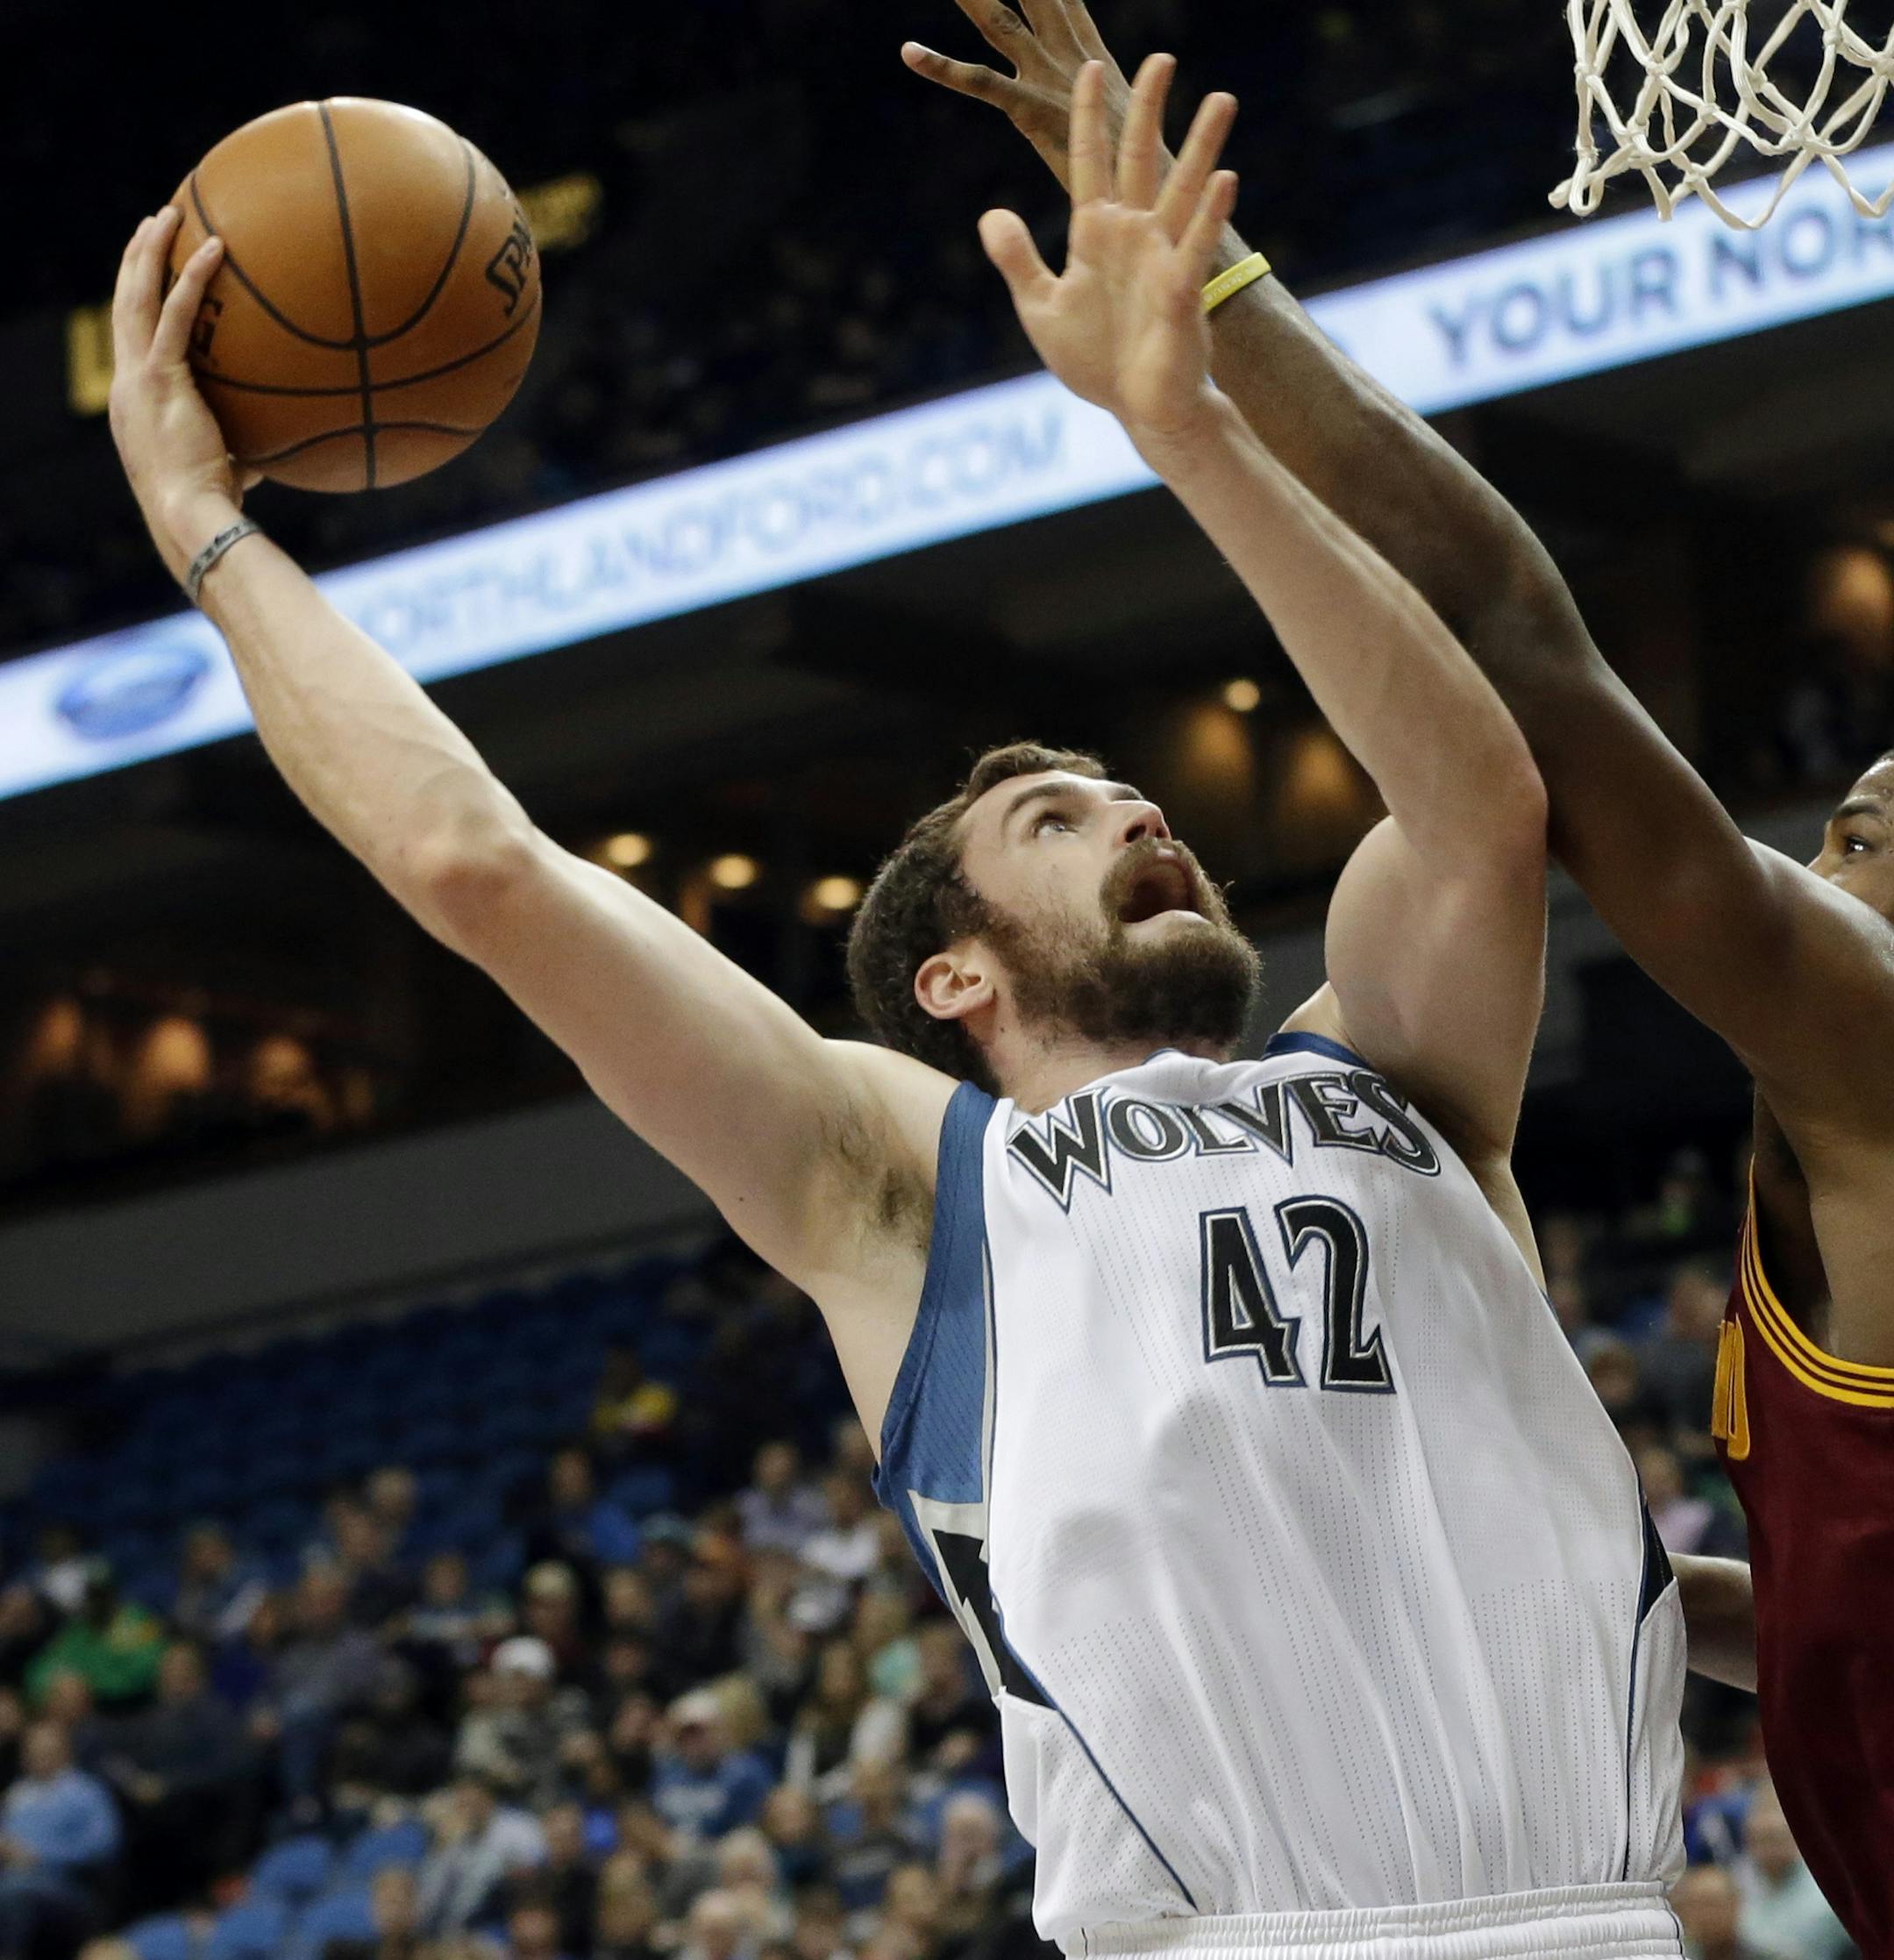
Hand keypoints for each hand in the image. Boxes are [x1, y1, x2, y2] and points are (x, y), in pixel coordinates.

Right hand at [109, 207, 258, 584]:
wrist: (190, 518)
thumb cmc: (211, 506)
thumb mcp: (224, 468)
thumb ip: (242, 450)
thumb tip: (277, 452)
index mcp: (136, 400)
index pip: (130, 337)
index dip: (135, 298)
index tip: (147, 271)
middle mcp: (127, 382)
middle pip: (123, 303)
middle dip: (135, 259)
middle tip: (151, 224)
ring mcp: (138, 377)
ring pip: (136, 296)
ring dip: (150, 251)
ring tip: (171, 215)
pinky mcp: (160, 378)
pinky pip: (176, 316)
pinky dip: (191, 278)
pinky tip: (212, 249)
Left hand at [903, 0, 1134, 191]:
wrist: (1156, 201)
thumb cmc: (1138, 172)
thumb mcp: (1112, 121)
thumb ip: (1093, 99)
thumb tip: (1094, 99)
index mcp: (1088, 52)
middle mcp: (1065, 55)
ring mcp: (1049, 78)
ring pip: (999, 22)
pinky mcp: (1032, 109)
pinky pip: (982, 84)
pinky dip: (944, 68)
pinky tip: (910, 53)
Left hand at [979, 58, 1236, 456]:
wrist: (1137, 409)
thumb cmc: (1096, 361)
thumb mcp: (1040, 307)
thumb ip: (1017, 259)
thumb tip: (991, 214)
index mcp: (1096, 235)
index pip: (1090, 161)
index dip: (1087, 116)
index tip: (1087, 67)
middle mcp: (1134, 236)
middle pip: (1139, 159)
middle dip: (1148, 109)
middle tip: (1162, 57)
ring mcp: (1161, 260)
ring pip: (1182, 191)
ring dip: (1202, 146)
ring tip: (1221, 99)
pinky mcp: (1181, 294)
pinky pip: (1196, 248)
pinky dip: (1210, 216)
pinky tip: (1226, 179)